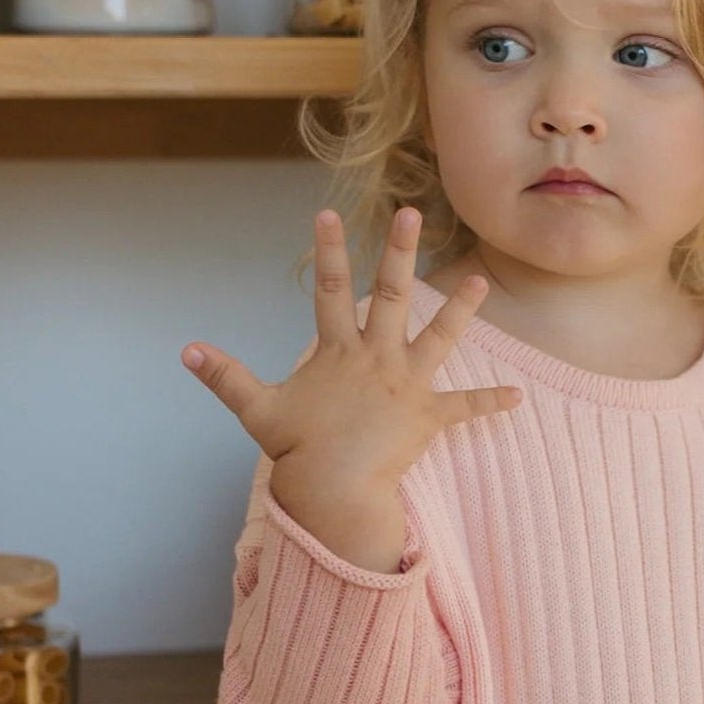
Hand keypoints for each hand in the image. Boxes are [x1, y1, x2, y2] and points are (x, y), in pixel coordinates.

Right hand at [180, 206, 521, 490]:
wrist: (334, 491)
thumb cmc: (296, 452)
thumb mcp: (257, 410)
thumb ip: (226, 377)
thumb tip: (185, 350)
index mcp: (338, 351)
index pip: (331, 289)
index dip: (328, 250)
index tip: (327, 212)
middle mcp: (377, 358)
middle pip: (393, 294)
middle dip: (400, 250)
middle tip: (412, 213)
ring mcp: (407, 384)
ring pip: (440, 338)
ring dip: (463, 309)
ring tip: (483, 280)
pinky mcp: (428, 416)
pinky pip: (466, 408)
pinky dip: (491, 403)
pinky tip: (517, 398)